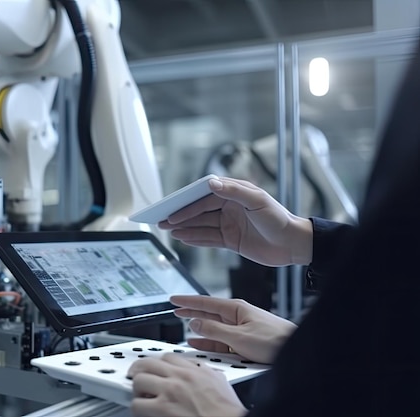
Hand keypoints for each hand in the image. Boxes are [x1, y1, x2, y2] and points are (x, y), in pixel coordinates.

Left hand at [128, 353, 246, 416]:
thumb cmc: (228, 411)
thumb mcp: (221, 383)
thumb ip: (207, 373)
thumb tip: (202, 371)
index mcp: (195, 370)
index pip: (168, 357)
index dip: (158, 363)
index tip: (155, 367)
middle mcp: (180, 377)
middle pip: (148, 363)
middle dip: (140, 369)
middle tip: (136, 375)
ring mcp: (169, 391)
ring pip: (139, 380)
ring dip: (137, 388)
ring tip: (139, 394)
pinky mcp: (162, 408)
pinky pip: (137, 403)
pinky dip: (137, 407)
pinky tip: (142, 410)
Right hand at [158, 176, 312, 265]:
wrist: (293, 245)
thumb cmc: (279, 218)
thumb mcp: (257, 201)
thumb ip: (233, 191)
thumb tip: (211, 182)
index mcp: (234, 194)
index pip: (204, 198)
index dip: (186, 204)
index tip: (171, 208)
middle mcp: (228, 207)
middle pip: (198, 211)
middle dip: (180, 216)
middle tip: (161, 221)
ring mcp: (228, 224)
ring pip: (201, 226)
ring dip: (184, 228)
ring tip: (167, 231)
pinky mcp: (231, 240)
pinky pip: (208, 239)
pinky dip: (195, 239)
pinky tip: (182, 239)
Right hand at [172, 295, 296, 363]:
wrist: (295, 349)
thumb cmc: (274, 340)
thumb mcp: (238, 336)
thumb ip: (214, 330)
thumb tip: (194, 324)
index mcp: (236, 308)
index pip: (205, 302)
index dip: (188, 301)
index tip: (174, 299)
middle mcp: (238, 316)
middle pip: (208, 313)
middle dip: (191, 312)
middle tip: (176, 310)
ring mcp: (242, 328)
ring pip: (215, 328)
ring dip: (200, 330)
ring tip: (185, 329)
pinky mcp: (246, 341)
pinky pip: (223, 340)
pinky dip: (210, 341)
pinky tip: (201, 343)